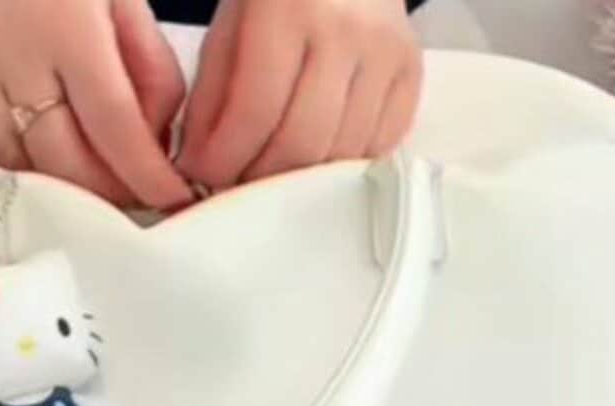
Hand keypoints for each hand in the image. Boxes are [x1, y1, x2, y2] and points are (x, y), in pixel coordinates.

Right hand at [0, 0, 193, 209]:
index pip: (115, 124)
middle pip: (61, 156)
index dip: (148, 175)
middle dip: (107, 193)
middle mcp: (13, 53)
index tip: (177, 200)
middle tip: (137, 198)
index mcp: (71, 29)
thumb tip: (157, 144)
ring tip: (90, 193)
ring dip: (55, 189)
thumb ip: (151, 70)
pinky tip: (16, 181)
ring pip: (9, 159)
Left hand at [176, 0, 422, 188]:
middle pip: (301, 143)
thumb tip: (202, 166)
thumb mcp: (228, 27)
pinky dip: (339, 162)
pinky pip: (376, 146)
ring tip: (270, 167)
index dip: (223, 158)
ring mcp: (387, 52)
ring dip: (298, 177)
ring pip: (341, 154)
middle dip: (259, 178)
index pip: (255, 112)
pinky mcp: (411, 72)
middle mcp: (346, 30)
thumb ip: (212, 97)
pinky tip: (314, 151)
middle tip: (235, 180)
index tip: (202, 174)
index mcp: (288, 8)